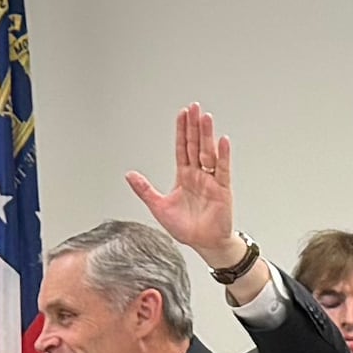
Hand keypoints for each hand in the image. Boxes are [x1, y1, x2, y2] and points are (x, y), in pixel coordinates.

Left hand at [126, 105, 240, 266]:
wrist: (204, 244)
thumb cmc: (186, 228)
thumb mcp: (159, 207)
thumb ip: (145, 189)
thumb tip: (129, 175)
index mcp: (184, 176)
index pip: (182, 148)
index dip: (182, 131)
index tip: (182, 114)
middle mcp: (198, 174)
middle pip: (196, 145)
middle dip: (194, 126)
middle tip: (194, 108)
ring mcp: (211, 180)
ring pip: (208, 152)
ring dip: (207, 135)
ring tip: (205, 118)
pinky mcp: (222, 189)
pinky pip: (222, 169)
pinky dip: (223, 155)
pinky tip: (222, 141)